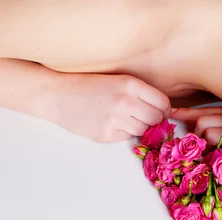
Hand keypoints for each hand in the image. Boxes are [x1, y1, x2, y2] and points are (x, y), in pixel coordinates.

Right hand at [40, 73, 170, 141]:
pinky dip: (123, 133)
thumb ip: (139, 92)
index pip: (163, 103)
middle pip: (157, 119)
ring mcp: (116, 120)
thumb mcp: (117, 79)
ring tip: (124, 118)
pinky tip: (111, 123)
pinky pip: (127, 137)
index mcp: (130, 84)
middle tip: (142, 116)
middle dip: (154, 120)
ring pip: (144, 130)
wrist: (57, 94)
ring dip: (139, 127)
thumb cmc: (87, 85)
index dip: (164, 109)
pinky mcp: (106, 134)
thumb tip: (165, 110)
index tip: (159, 111)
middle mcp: (125, 102)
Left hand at [171, 106, 221, 172]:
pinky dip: (217, 157)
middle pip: (204, 122)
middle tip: (195, 147)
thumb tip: (197, 129)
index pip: (207, 110)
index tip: (172, 114)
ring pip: (210, 135)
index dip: (187, 113)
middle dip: (195, 135)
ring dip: (204, 148)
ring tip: (207, 157)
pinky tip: (217, 162)